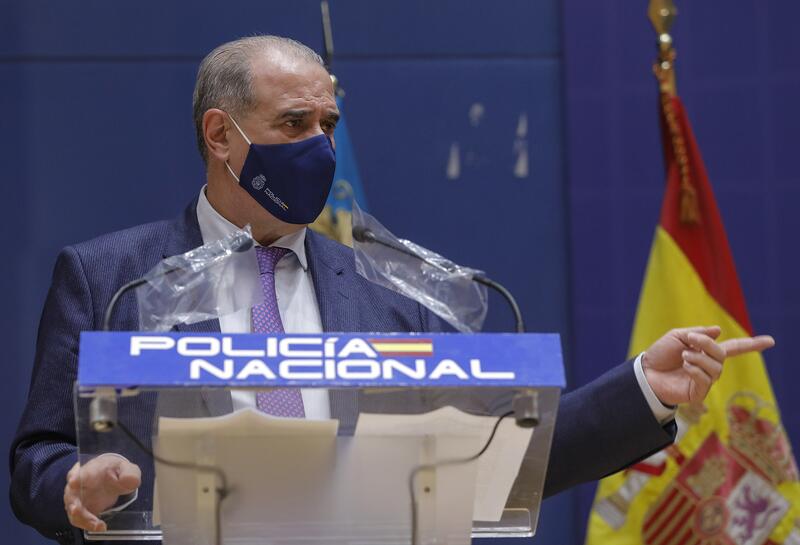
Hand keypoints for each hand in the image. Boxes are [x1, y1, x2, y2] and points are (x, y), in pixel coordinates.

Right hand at [63, 454, 140, 531]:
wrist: (112, 479)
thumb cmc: (116, 472)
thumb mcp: (126, 469)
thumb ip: (129, 474)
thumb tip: (130, 481)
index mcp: (88, 470)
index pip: (78, 472)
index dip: (75, 477)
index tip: (73, 482)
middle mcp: (76, 485)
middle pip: (71, 495)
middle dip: (73, 503)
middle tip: (75, 510)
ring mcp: (76, 499)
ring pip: (74, 511)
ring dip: (83, 518)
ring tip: (96, 524)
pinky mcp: (80, 511)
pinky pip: (80, 520)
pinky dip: (88, 525)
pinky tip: (101, 527)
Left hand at [642, 326, 774, 405]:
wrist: (644, 373)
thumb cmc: (660, 354)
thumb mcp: (677, 336)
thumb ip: (698, 333)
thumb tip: (719, 331)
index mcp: (706, 352)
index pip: (734, 348)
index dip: (751, 345)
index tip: (770, 341)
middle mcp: (709, 367)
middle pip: (722, 355)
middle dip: (707, 345)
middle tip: (690, 339)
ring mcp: (705, 381)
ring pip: (715, 368)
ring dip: (699, 358)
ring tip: (683, 356)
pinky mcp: (698, 393)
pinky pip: (706, 381)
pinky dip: (696, 370)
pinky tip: (685, 366)